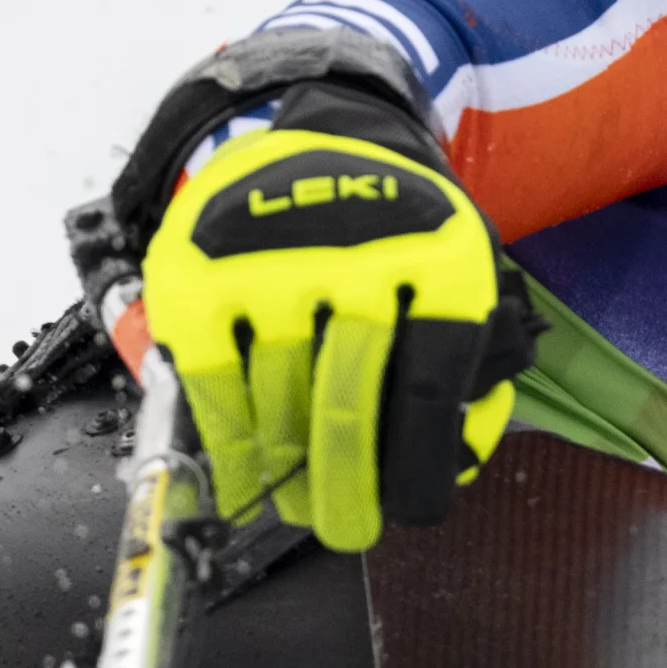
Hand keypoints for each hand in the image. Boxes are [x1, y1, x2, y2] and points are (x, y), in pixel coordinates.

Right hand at [139, 127, 526, 548]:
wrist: (320, 139)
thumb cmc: (398, 239)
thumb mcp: (454, 279)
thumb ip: (466, 368)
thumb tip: (453, 462)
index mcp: (441, 260)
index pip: (431, 389)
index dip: (420, 469)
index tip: (410, 512)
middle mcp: (354, 253)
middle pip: (348, 403)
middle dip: (344, 488)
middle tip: (345, 528)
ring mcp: (270, 260)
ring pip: (278, 401)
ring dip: (285, 471)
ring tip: (297, 501)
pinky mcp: (201, 271)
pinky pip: (213, 383)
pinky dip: (228, 442)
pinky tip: (241, 474)